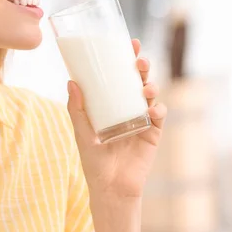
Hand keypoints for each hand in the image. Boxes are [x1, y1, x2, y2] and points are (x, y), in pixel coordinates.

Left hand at [66, 39, 166, 201]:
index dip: (126, 59)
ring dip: (151, 86)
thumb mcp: (82, 134)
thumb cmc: (94, 162)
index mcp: (113, 105)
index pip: (120, 76)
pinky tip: (151, 108)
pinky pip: (159, 116)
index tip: (129, 42)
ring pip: (151, 95)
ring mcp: (143, 120)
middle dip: (142, 67)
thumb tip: (71, 81)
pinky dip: (158, 109)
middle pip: (139, 81)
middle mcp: (129, 109)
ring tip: (145, 86)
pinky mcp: (154, 134)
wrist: (110, 189)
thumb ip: (77, 110)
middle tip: (139, 60)